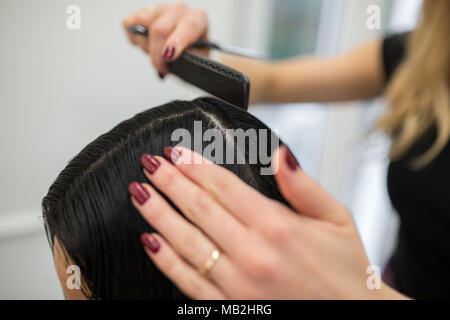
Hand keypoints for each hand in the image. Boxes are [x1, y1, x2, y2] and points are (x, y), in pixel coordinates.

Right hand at [122, 3, 208, 76]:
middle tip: (161, 68)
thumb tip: (173, 57)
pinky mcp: (143, 12)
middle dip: (157, 54)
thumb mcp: (198, 63)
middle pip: (160, 28)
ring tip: (155, 54)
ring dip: (146, 44)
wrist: (186, 53)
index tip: (168, 56)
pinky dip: (134, 38)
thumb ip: (191, 60)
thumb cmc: (193, 57)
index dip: (176, 41)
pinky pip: (130, 23)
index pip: (189, 26)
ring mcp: (161, 9)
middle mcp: (180, 10)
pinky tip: (145, 45)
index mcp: (198, 19)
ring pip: (143, 21)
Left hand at [129, 146, 406, 298]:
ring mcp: (238, 284)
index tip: (176, 153)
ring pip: (187, 241)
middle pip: (199, 208)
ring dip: (159, 214)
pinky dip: (166, 260)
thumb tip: (279, 154)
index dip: (195, 166)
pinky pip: (189, 281)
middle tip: (150, 164)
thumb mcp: (337, 219)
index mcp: (278, 227)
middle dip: (170, 182)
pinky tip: (149, 240)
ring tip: (140, 193)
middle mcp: (253, 254)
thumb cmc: (347, 272)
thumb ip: (303, 186)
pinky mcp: (231, 307)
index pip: (224, 186)